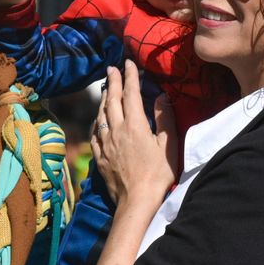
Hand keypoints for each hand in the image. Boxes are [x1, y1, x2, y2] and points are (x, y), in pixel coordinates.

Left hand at [90, 63, 177, 208]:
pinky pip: (95, 133)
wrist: (137, 201)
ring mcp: (105, 144)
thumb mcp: (169, 145)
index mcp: (135, 125)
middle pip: (112, 100)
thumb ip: (165, 119)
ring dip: (103, 99)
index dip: (130, 76)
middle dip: (112, 82)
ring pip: (101, 115)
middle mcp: (117, 130)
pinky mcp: (100, 157)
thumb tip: (161, 97)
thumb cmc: (159, 174)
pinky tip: (98, 120)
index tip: (128, 63)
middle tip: (111, 68)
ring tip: (104, 89)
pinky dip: (97, 121)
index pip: (131, 93)